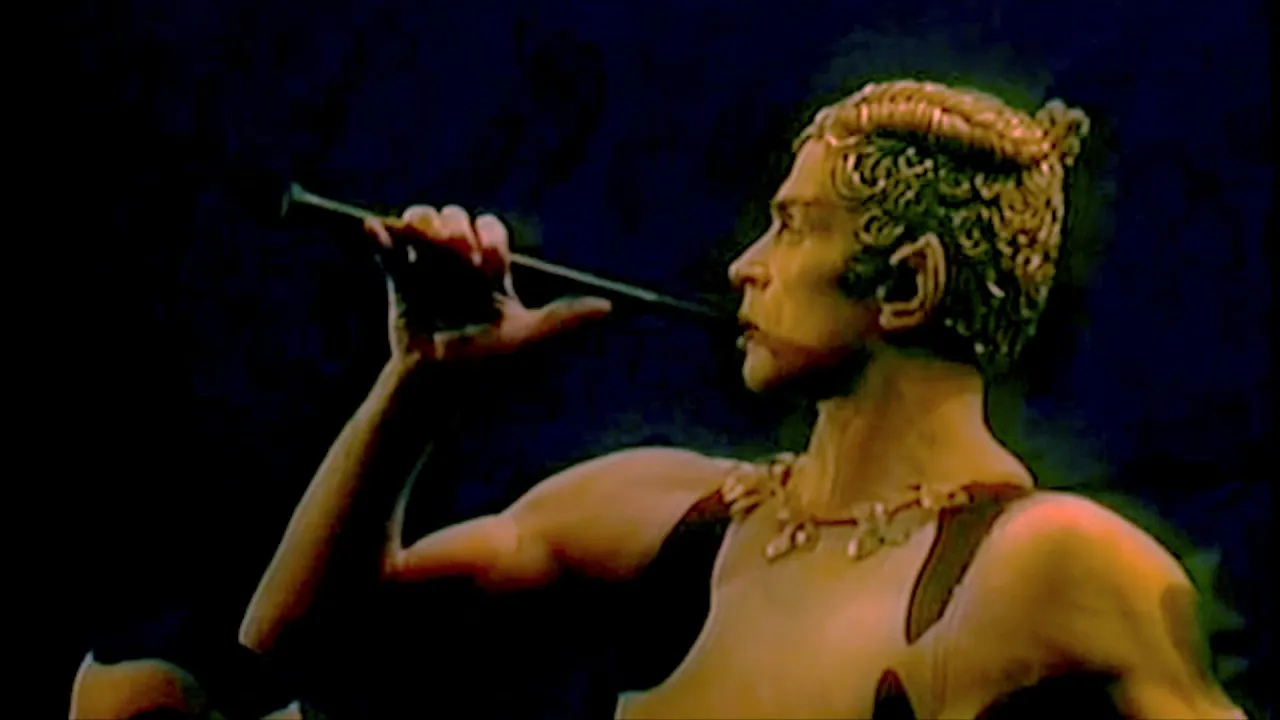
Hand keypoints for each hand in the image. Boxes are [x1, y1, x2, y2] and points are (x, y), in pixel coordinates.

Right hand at [364, 205, 611, 362]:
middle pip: (456, 221)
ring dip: (422, 224)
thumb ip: (564, 320)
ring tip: (420, 241)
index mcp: (492, 276)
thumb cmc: (487, 368)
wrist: (437, 388)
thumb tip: (610, 307)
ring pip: (424, 224)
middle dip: (455, 228)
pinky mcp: (398, 283)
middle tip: (455, 254)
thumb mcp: (528, 340)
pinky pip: (386, 250)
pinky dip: (379, 238)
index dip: (488, 236)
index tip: (486, 261)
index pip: (491, 232)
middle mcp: (460, 269)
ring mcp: (428, 272)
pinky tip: (373, 229)